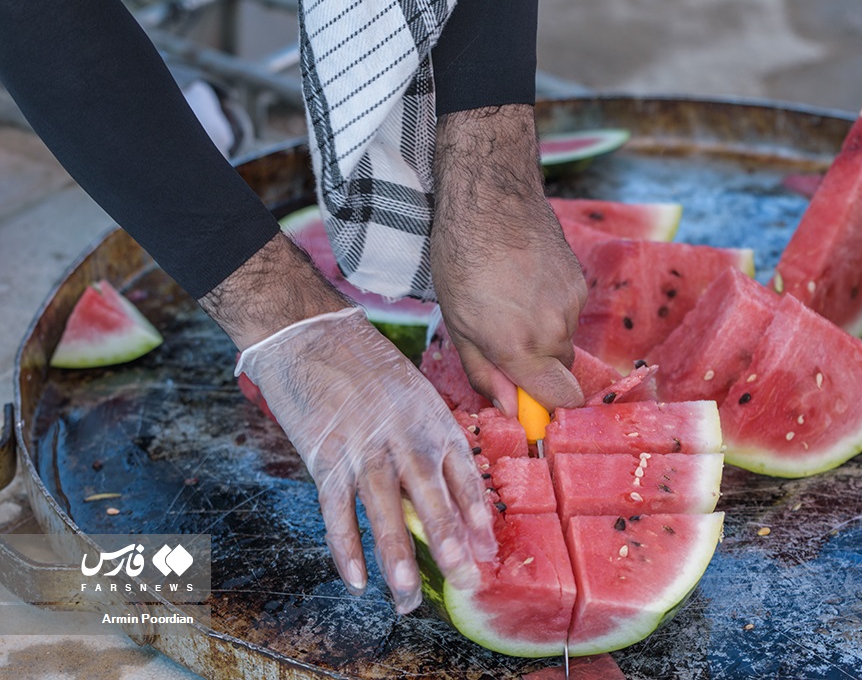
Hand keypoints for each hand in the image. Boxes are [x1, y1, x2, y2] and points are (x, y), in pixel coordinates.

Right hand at [201, 235, 495, 612]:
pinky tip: (355, 578)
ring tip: (406, 596)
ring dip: (395, 554)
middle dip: (447, 538)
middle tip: (464, 576)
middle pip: (429, 492)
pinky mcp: (323, 454)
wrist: (307, 332)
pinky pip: (335, 508)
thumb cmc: (362, 361)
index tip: (488, 545)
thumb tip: (447, 480)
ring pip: (383, 507)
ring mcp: (361, 446)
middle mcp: (401, 433)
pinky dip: (343, 545)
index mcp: (428, 415)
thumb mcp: (410, 387)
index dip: (475, 508)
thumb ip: (428, 431)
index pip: (460, 468)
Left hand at [431, 104, 587, 413]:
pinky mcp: (580, 281)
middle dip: (535, 367)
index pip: (560, 400)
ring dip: (541, 335)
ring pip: (563, 341)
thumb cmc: (461, 258)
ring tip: (509, 301)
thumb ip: (486, 372)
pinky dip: (550, 308)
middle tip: (501, 338)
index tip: (523, 400)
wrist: (491, 196)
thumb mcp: (457, 324)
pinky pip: (569, 313)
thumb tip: (510, 407)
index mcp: (519, 346)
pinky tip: (525, 283)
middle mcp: (554, 329)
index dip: (543, 406)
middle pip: (559, 372)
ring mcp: (572, 303)